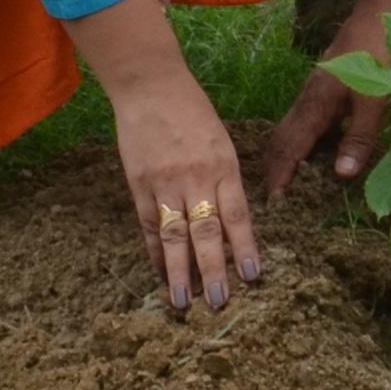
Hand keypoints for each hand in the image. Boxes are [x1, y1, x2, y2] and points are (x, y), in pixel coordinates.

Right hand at [110, 63, 258, 311]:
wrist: (150, 87)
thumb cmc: (193, 113)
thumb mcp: (221, 143)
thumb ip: (225, 182)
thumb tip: (231, 225)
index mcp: (222, 166)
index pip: (237, 215)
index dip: (244, 248)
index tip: (252, 277)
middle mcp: (195, 178)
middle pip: (206, 231)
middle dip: (213, 269)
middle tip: (219, 302)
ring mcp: (164, 183)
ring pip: (173, 235)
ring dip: (179, 270)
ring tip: (184, 301)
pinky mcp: (138, 184)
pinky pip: (149, 224)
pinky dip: (153, 251)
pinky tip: (159, 273)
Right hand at [260, 52, 388, 207]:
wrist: (379, 15)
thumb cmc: (378, 55)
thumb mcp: (375, 99)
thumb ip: (360, 137)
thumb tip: (341, 175)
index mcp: (315, 107)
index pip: (289, 149)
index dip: (280, 176)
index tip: (272, 203)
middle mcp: (308, 102)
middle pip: (282, 140)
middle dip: (275, 168)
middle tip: (274, 199)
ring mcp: (315, 94)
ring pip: (292, 130)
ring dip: (287, 156)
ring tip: (287, 182)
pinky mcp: (325, 89)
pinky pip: (305, 122)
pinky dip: (302, 142)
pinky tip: (315, 152)